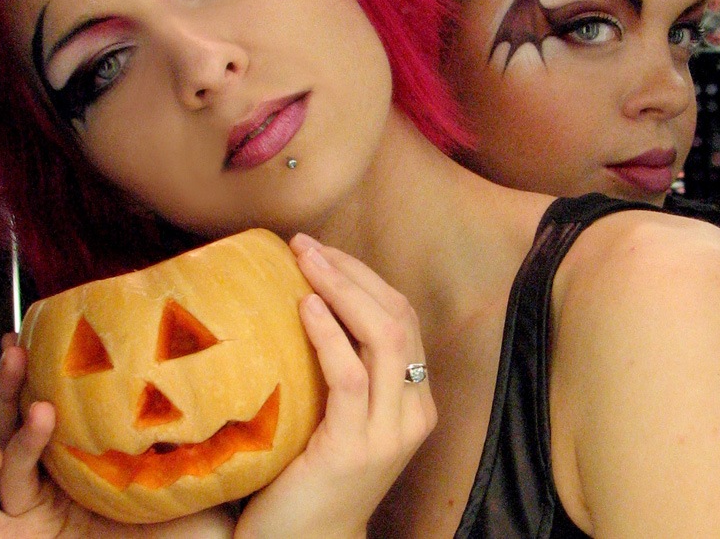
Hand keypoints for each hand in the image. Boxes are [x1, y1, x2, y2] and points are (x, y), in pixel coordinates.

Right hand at [0, 335, 234, 537]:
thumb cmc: (198, 526)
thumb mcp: (198, 452)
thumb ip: (200, 409)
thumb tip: (222, 346)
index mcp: (90, 451)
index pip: (55, 399)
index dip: (41, 365)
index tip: (43, 330)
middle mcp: (58, 477)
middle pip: (15, 419)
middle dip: (9, 381)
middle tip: (18, 350)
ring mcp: (36, 510)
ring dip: (9, 427)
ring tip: (40, 408)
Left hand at [234, 234, 435, 538]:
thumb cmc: (313, 474)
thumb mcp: (342, 414)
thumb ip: (344, 368)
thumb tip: (306, 296)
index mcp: (415, 400)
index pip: (403, 318)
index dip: (365, 277)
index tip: (323, 251)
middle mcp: (414, 413)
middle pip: (398, 318)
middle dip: (353, 273)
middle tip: (306, 245)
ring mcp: (389, 433)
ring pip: (385, 338)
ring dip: (342, 289)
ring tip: (304, 261)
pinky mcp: (354, 449)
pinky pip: (350, 377)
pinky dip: (329, 334)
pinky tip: (305, 306)